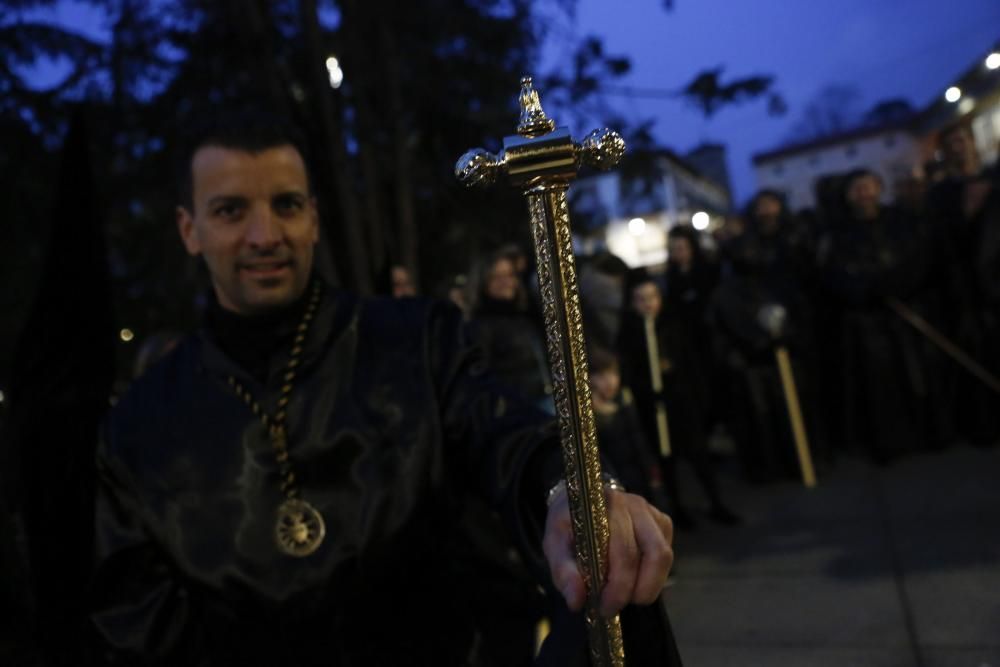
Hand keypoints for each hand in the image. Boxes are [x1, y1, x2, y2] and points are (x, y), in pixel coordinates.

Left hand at [543, 487, 673, 617]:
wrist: (581, 501)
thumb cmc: (568, 525)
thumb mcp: (554, 545)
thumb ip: (563, 572)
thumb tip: (576, 601)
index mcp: (604, 507)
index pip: (622, 550)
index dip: (618, 585)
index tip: (604, 607)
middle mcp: (632, 504)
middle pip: (649, 554)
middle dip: (632, 590)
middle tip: (612, 607)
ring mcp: (650, 512)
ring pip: (663, 555)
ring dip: (648, 586)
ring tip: (627, 597)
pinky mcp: (662, 522)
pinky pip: (667, 554)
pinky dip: (654, 575)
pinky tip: (634, 579)